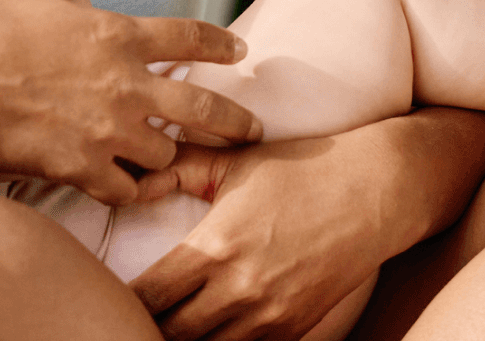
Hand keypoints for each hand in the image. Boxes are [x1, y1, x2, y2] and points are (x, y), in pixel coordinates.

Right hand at [0, 0, 263, 204]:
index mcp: (115, 33)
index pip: (190, 38)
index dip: (221, 46)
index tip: (239, 53)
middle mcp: (123, 83)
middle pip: (203, 108)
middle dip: (235, 122)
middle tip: (252, 131)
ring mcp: (106, 131)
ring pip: (166, 154)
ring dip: (169, 155)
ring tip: (171, 160)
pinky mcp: (81, 168)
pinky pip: (128, 191)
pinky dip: (135, 191)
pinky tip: (137, 189)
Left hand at [129, 139, 391, 340]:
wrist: (374, 192)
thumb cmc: (299, 170)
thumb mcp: (232, 161)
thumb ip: (177, 168)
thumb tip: (132, 177)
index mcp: (216, 246)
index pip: (150, 295)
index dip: (124, 300)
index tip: (110, 294)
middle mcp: (240, 289)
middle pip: (171, 333)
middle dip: (147, 325)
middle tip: (132, 315)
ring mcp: (270, 316)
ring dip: (183, 338)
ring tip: (166, 325)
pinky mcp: (295, 329)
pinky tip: (209, 330)